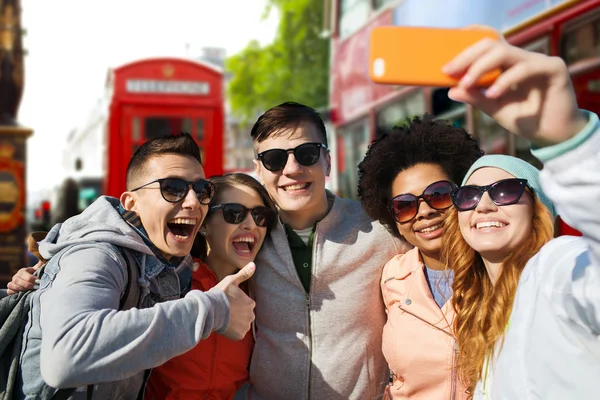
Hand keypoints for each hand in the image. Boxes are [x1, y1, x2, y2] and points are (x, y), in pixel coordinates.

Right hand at [7, 260, 42, 294]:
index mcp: (22, 271)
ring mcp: (12, 283)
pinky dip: (14, 293)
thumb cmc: (34, 276)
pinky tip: (22, 294)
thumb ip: (40, 266)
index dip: (32, 278)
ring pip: (12, 285)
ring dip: (21, 289)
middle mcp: (15, 277)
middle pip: (17, 280)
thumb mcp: (37, 270)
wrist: (29, 283)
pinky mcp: (10, 290)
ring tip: (30, 291)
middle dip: (27, 284)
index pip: (24, 274)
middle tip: (36, 287)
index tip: (39, 281)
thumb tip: (43, 260)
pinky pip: (9, 291)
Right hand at [215, 262, 255, 340]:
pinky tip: (225, 326)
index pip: (246, 304)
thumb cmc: (220, 294)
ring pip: (242, 325)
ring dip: (235, 323)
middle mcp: (251, 315)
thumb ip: (244, 274)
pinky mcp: (239, 335)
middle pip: (245, 315)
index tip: (228, 303)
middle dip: (237, 314)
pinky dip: (232, 332)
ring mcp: (246, 326)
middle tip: (226, 311)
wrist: (209, 310)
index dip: (236, 304)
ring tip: (224, 318)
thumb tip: (253, 264)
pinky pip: (237, 334)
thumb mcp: (231, 281)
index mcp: (250, 303)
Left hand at [443, 31, 587, 145]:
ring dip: (481, 67)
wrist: (554, 136)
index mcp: (508, 65)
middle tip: (450, 71)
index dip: (465, 50)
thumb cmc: (526, 120)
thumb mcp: (495, 109)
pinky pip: (525, 68)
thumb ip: (476, 98)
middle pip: (491, 45)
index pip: (486, 47)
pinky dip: (505, 80)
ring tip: (467, 84)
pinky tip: (493, 94)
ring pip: (505, 52)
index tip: (445, 67)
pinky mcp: (553, 68)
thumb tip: (451, 90)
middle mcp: (522, 59)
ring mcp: (538, 61)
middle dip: (467, 57)